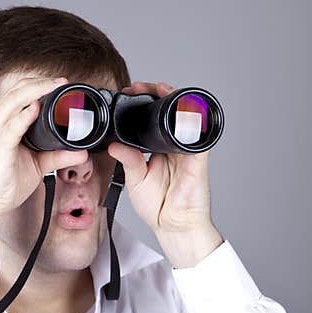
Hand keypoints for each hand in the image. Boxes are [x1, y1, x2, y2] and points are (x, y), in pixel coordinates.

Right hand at [0, 76, 88, 235]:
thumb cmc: (0, 183)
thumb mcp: (36, 166)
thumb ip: (57, 156)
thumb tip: (82, 153)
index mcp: (2, 122)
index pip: (19, 93)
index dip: (40, 85)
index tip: (61, 85)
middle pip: (17, 90)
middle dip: (41, 82)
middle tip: (63, 81)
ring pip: (14, 100)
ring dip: (35, 90)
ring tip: (55, 85)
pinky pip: (11, 126)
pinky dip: (24, 116)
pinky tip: (36, 108)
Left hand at [107, 81, 223, 265]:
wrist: (175, 225)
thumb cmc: (157, 206)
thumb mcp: (135, 180)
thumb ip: (127, 160)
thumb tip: (113, 144)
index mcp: (157, 148)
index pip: (150, 118)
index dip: (141, 103)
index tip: (127, 94)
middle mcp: (172, 144)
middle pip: (167, 110)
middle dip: (154, 93)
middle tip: (138, 87)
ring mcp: (186, 148)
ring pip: (183, 114)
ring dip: (172, 97)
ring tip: (158, 88)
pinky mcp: (197, 155)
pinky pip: (198, 131)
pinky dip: (191, 116)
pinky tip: (181, 105)